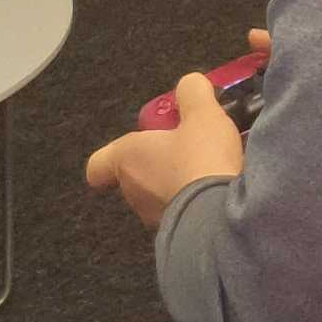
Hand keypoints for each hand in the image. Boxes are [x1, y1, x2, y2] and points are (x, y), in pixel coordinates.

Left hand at [88, 49, 256, 229]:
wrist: (221, 216)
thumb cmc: (200, 159)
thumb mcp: (202, 114)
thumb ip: (192, 93)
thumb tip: (190, 84)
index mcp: (127, 159)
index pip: (98, 165)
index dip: (114, 154)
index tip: (141, 143)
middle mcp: (133, 192)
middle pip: (136, 175)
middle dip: (161, 161)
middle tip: (189, 148)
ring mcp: (154, 218)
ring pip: (160, 196)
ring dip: (181, 183)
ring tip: (213, 170)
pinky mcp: (178, 236)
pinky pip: (184, 214)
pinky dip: (198, 203)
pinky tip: (223, 191)